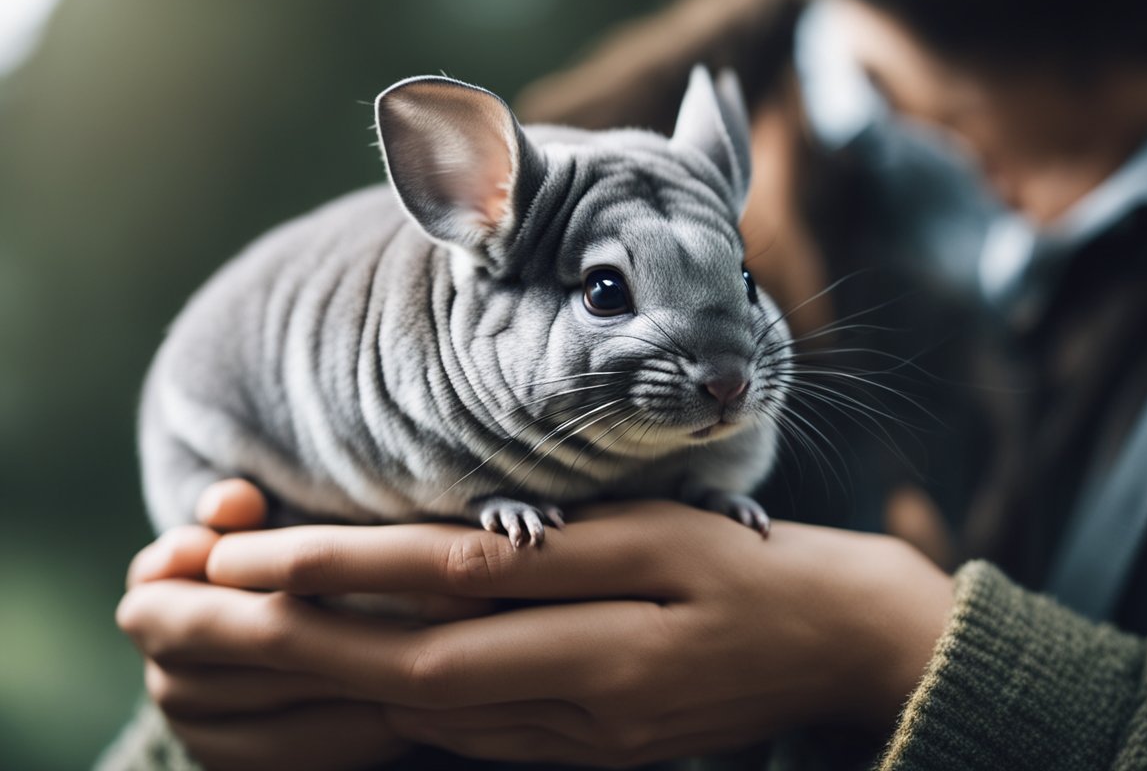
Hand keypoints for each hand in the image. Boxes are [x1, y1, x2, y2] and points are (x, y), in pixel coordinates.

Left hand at [119, 498, 952, 767]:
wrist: (836, 649)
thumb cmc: (757, 570)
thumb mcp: (667, 536)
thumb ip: (555, 552)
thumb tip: (442, 557)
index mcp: (609, 642)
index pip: (442, 604)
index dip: (336, 577)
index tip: (239, 554)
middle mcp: (580, 710)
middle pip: (406, 679)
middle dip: (281, 648)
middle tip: (171, 612)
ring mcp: (577, 744)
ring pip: (422, 713)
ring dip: (315, 680)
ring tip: (218, 638)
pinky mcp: (581, 753)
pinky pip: (465, 730)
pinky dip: (386, 700)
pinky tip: (332, 675)